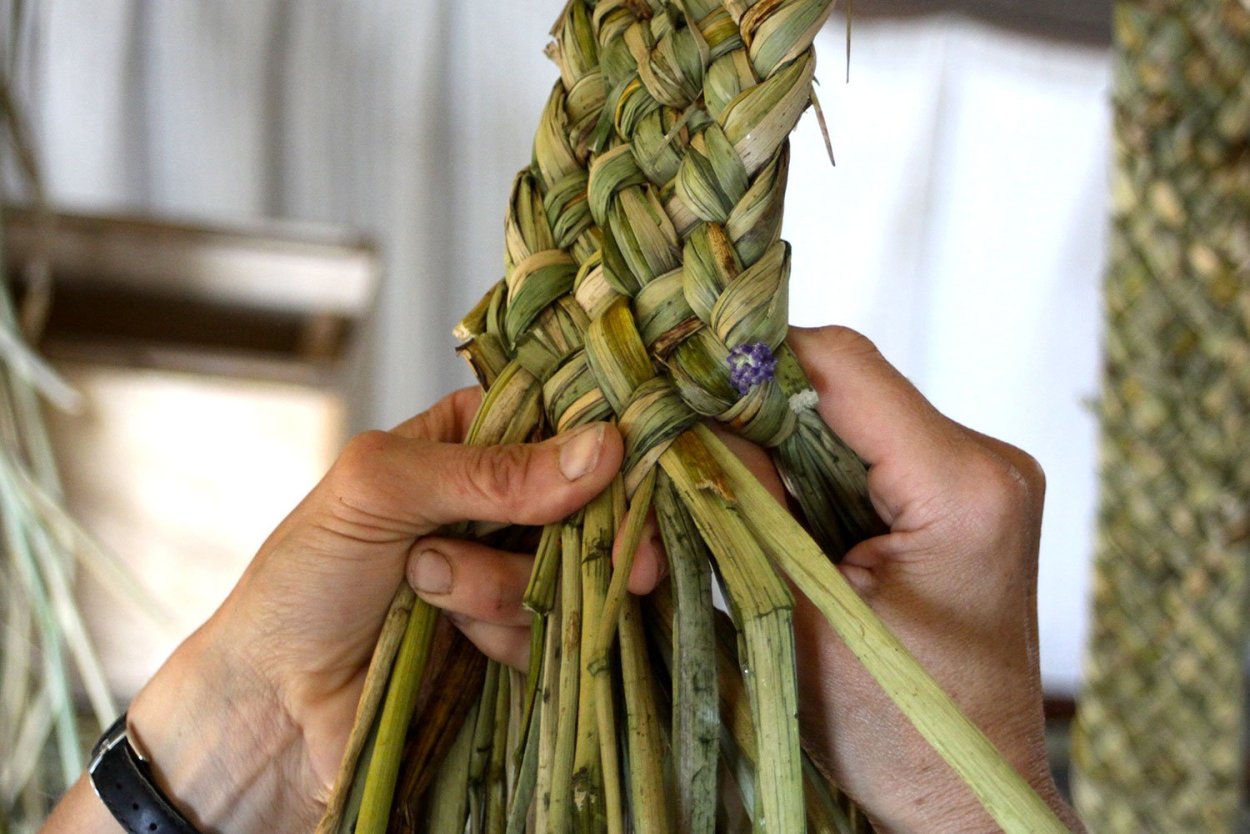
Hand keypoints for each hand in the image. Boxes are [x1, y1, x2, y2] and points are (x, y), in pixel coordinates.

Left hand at [42, 387, 623, 833]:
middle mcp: (498, 504)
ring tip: (429, 589)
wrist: (276, 706)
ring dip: (507, 585)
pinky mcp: (516, 640)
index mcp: (466, 441)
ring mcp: (510, 573)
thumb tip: (601, 452)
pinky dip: (512, 636)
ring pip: (571, 568)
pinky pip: (558, 632)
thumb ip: (489, 471)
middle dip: (584, 527)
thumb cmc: (305, 578)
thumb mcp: (380, 491)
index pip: (557, 418)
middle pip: (587, 498)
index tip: (622, 462)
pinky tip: (457, 641)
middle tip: (625, 555)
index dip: (596, 440)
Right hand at [665, 326, 1076, 831]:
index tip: (675, 383)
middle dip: (753, 411)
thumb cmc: (897, 731)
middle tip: (679, 444)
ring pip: (846, 417)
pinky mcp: (957, 501)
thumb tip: (687, 421)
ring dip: (776, 443)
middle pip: (842, 386)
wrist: (969, 797)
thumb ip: (749, 503)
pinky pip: (863, 454)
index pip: (841, 366)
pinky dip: (806, 470)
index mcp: (963, 485)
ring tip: (717, 483)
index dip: (749, 362)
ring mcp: (977, 478)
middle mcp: (986, 462)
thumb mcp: (802, 613)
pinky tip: (767, 506)